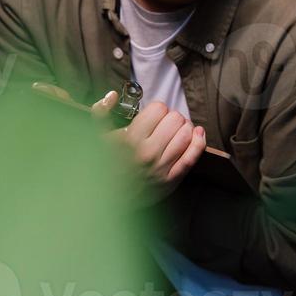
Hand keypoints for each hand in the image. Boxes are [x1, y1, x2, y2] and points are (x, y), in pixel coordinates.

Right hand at [91, 90, 205, 206]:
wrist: (108, 200)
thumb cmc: (103, 166)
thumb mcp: (96, 138)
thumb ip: (101, 112)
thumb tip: (113, 95)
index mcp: (130, 139)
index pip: (159, 109)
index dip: (157, 109)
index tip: (153, 116)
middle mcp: (148, 153)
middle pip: (175, 119)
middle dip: (171, 117)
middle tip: (165, 123)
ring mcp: (161, 167)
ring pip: (187, 134)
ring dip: (185, 127)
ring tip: (177, 130)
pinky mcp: (171, 180)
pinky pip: (193, 156)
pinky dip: (199, 141)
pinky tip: (198, 133)